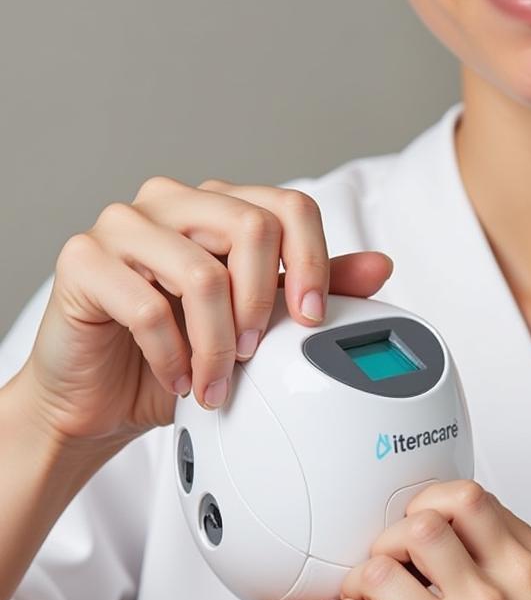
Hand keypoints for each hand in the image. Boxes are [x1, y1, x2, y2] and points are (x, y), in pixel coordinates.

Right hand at [22, 175, 392, 452]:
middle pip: (252, 225)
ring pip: (202, 272)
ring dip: (218, 344)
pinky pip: (146, 307)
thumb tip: (380, 265)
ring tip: (216, 383)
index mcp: (219, 204)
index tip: (312, 320)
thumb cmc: (179, 352)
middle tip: (256, 355)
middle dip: (263, 304)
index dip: (313, 262)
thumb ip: (310, 289)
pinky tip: (176, 380)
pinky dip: (172, 357)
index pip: (288, 206)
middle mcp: (173, 201)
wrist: (101, 398)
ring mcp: (123, 224)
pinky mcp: (81, 259)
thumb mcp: (258, 324)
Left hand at [325, 479, 530, 599]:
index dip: (435, 500)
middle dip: (397, 533)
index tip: (424, 515)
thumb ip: (528, 552)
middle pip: (421, 526)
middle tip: (394, 553)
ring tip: (368, 586)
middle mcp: (489, 597)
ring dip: (365, 575)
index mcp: (527, 571)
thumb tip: (486, 517)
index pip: (468, 499)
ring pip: (381, 571)